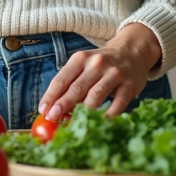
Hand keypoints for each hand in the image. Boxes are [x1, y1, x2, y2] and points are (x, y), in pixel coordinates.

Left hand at [37, 23, 161, 120]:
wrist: (132, 51)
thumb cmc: (101, 64)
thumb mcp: (84, 65)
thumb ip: (70, 84)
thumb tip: (53, 109)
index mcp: (81, 58)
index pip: (62, 79)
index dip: (51, 96)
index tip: (43, 111)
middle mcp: (97, 64)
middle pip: (76, 88)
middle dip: (63, 105)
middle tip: (53, 118)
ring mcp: (114, 74)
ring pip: (95, 96)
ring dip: (83, 112)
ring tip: (74, 124)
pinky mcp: (129, 85)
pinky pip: (117, 104)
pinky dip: (107, 116)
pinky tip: (99, 123)